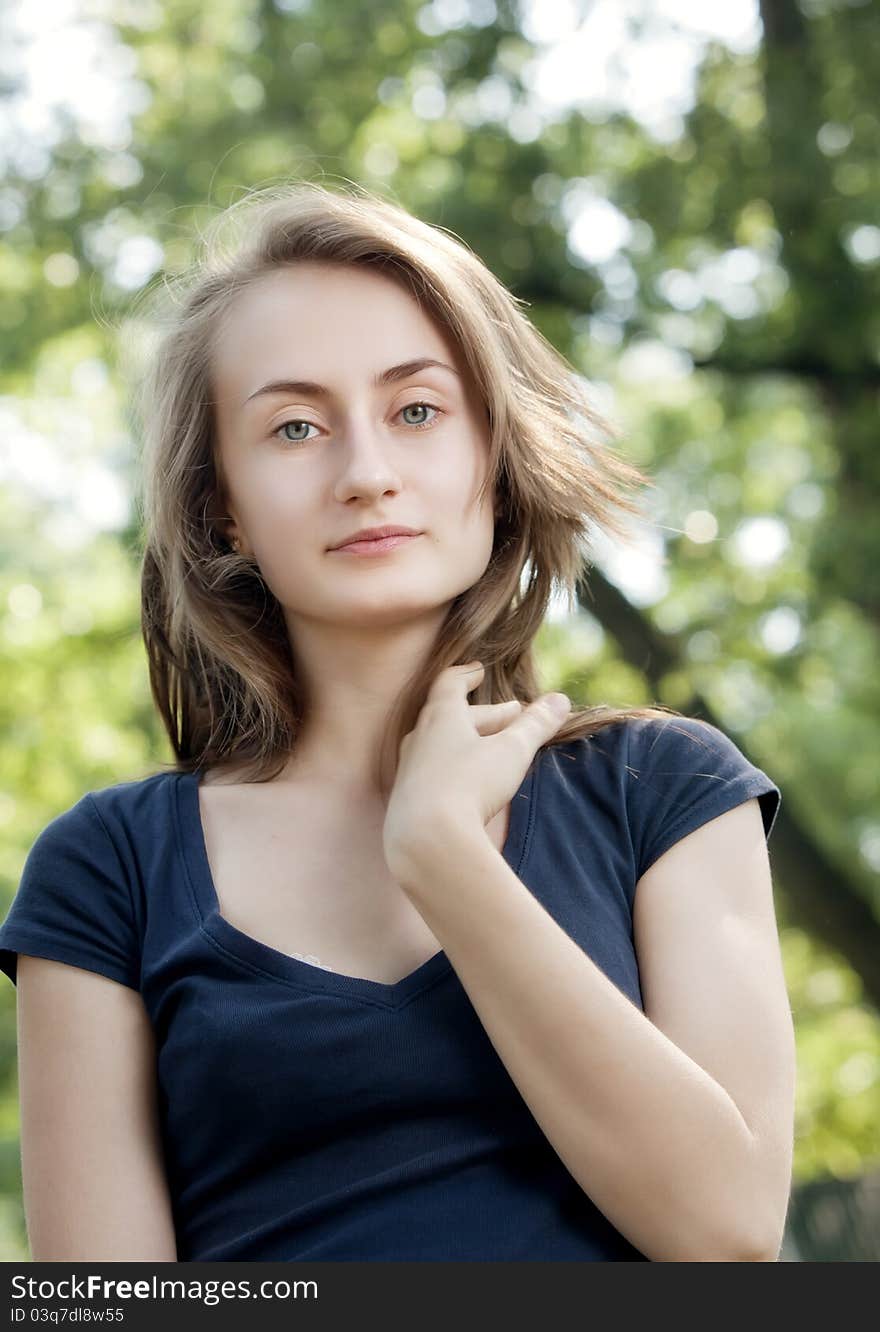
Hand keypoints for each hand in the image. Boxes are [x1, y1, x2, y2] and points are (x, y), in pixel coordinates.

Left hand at [382, 661, 570, 870]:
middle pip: (451, 716)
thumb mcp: (511, 752)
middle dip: (485, 715)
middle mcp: (419, 738)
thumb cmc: (470, 784)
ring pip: (441, 745)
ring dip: (469, 741)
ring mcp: (410, 769)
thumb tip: (559, 700)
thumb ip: (535, 725)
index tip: (478, 670)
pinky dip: (455, 767)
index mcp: (441, 716)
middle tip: (512, 714)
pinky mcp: (408, 799)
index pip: (450, 683)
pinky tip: (469, 784)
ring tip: (493, 748)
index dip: (466, 674)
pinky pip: (433, 772)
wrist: (425, 840)